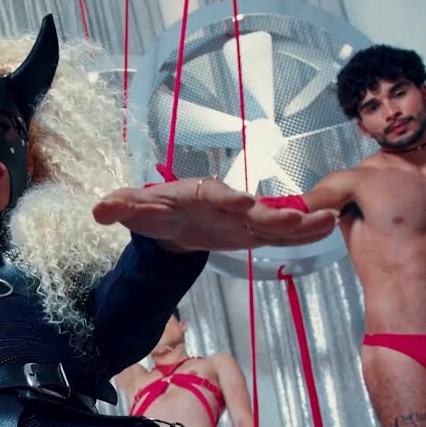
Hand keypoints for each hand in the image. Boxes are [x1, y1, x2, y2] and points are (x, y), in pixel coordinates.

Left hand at [93, 177, 337, 251]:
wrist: (170, 224)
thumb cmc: (154, 212)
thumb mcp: (134, 211)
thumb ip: (120, 207)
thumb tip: (99, 208)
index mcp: (197, 193)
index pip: (213, 193)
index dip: (228, 198)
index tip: (243, 202)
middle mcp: (225, 202)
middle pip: (250, 207)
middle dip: (272, 213)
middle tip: (294, 218)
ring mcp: (242, 218)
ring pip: (272, 220)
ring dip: (298, 222)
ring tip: (324, 221)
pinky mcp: (252, 233)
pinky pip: (279, 234)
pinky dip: (302, 232)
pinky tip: (326, 229)